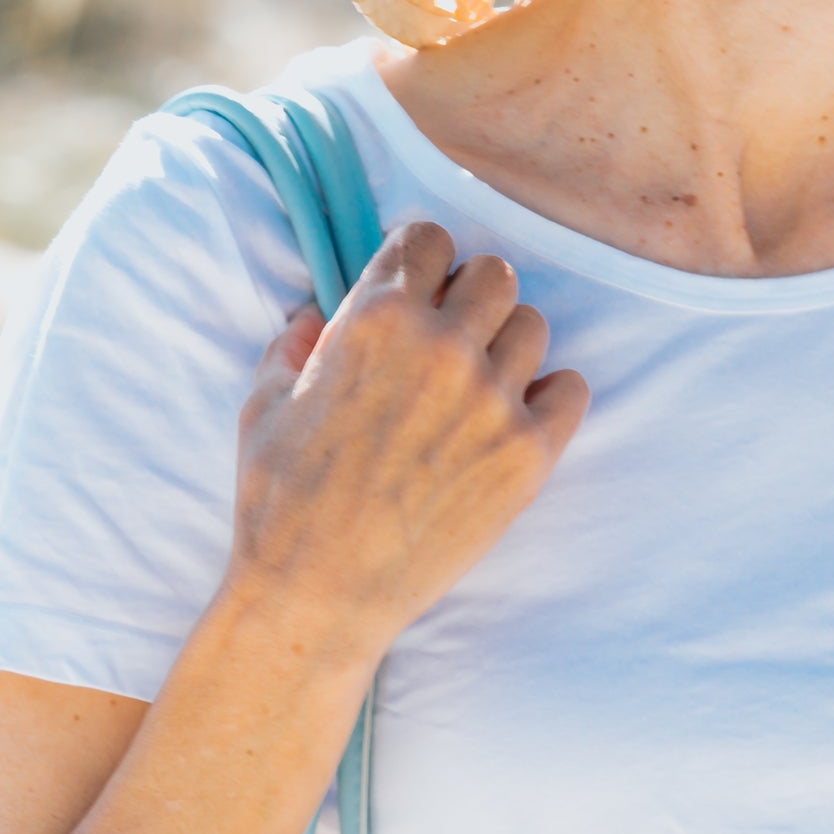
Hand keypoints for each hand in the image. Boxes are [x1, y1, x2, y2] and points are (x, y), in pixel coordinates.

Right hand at [225, 221, 587, 652]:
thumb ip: (294, 345)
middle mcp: (440, 346)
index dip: (423, 260)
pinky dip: (549, 396)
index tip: (421, 287)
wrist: (318, 595)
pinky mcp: (527, 453)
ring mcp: (490, 399)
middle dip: (471, 296)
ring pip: (534, 325)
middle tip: (453, 336)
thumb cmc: (279, 501)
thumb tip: (315, 315)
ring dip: (508, 345)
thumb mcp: (263, 406)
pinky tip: (515, 418)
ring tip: (479, 384)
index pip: (429, 238)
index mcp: (374, 320)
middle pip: (495, 274)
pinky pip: (570, 389)